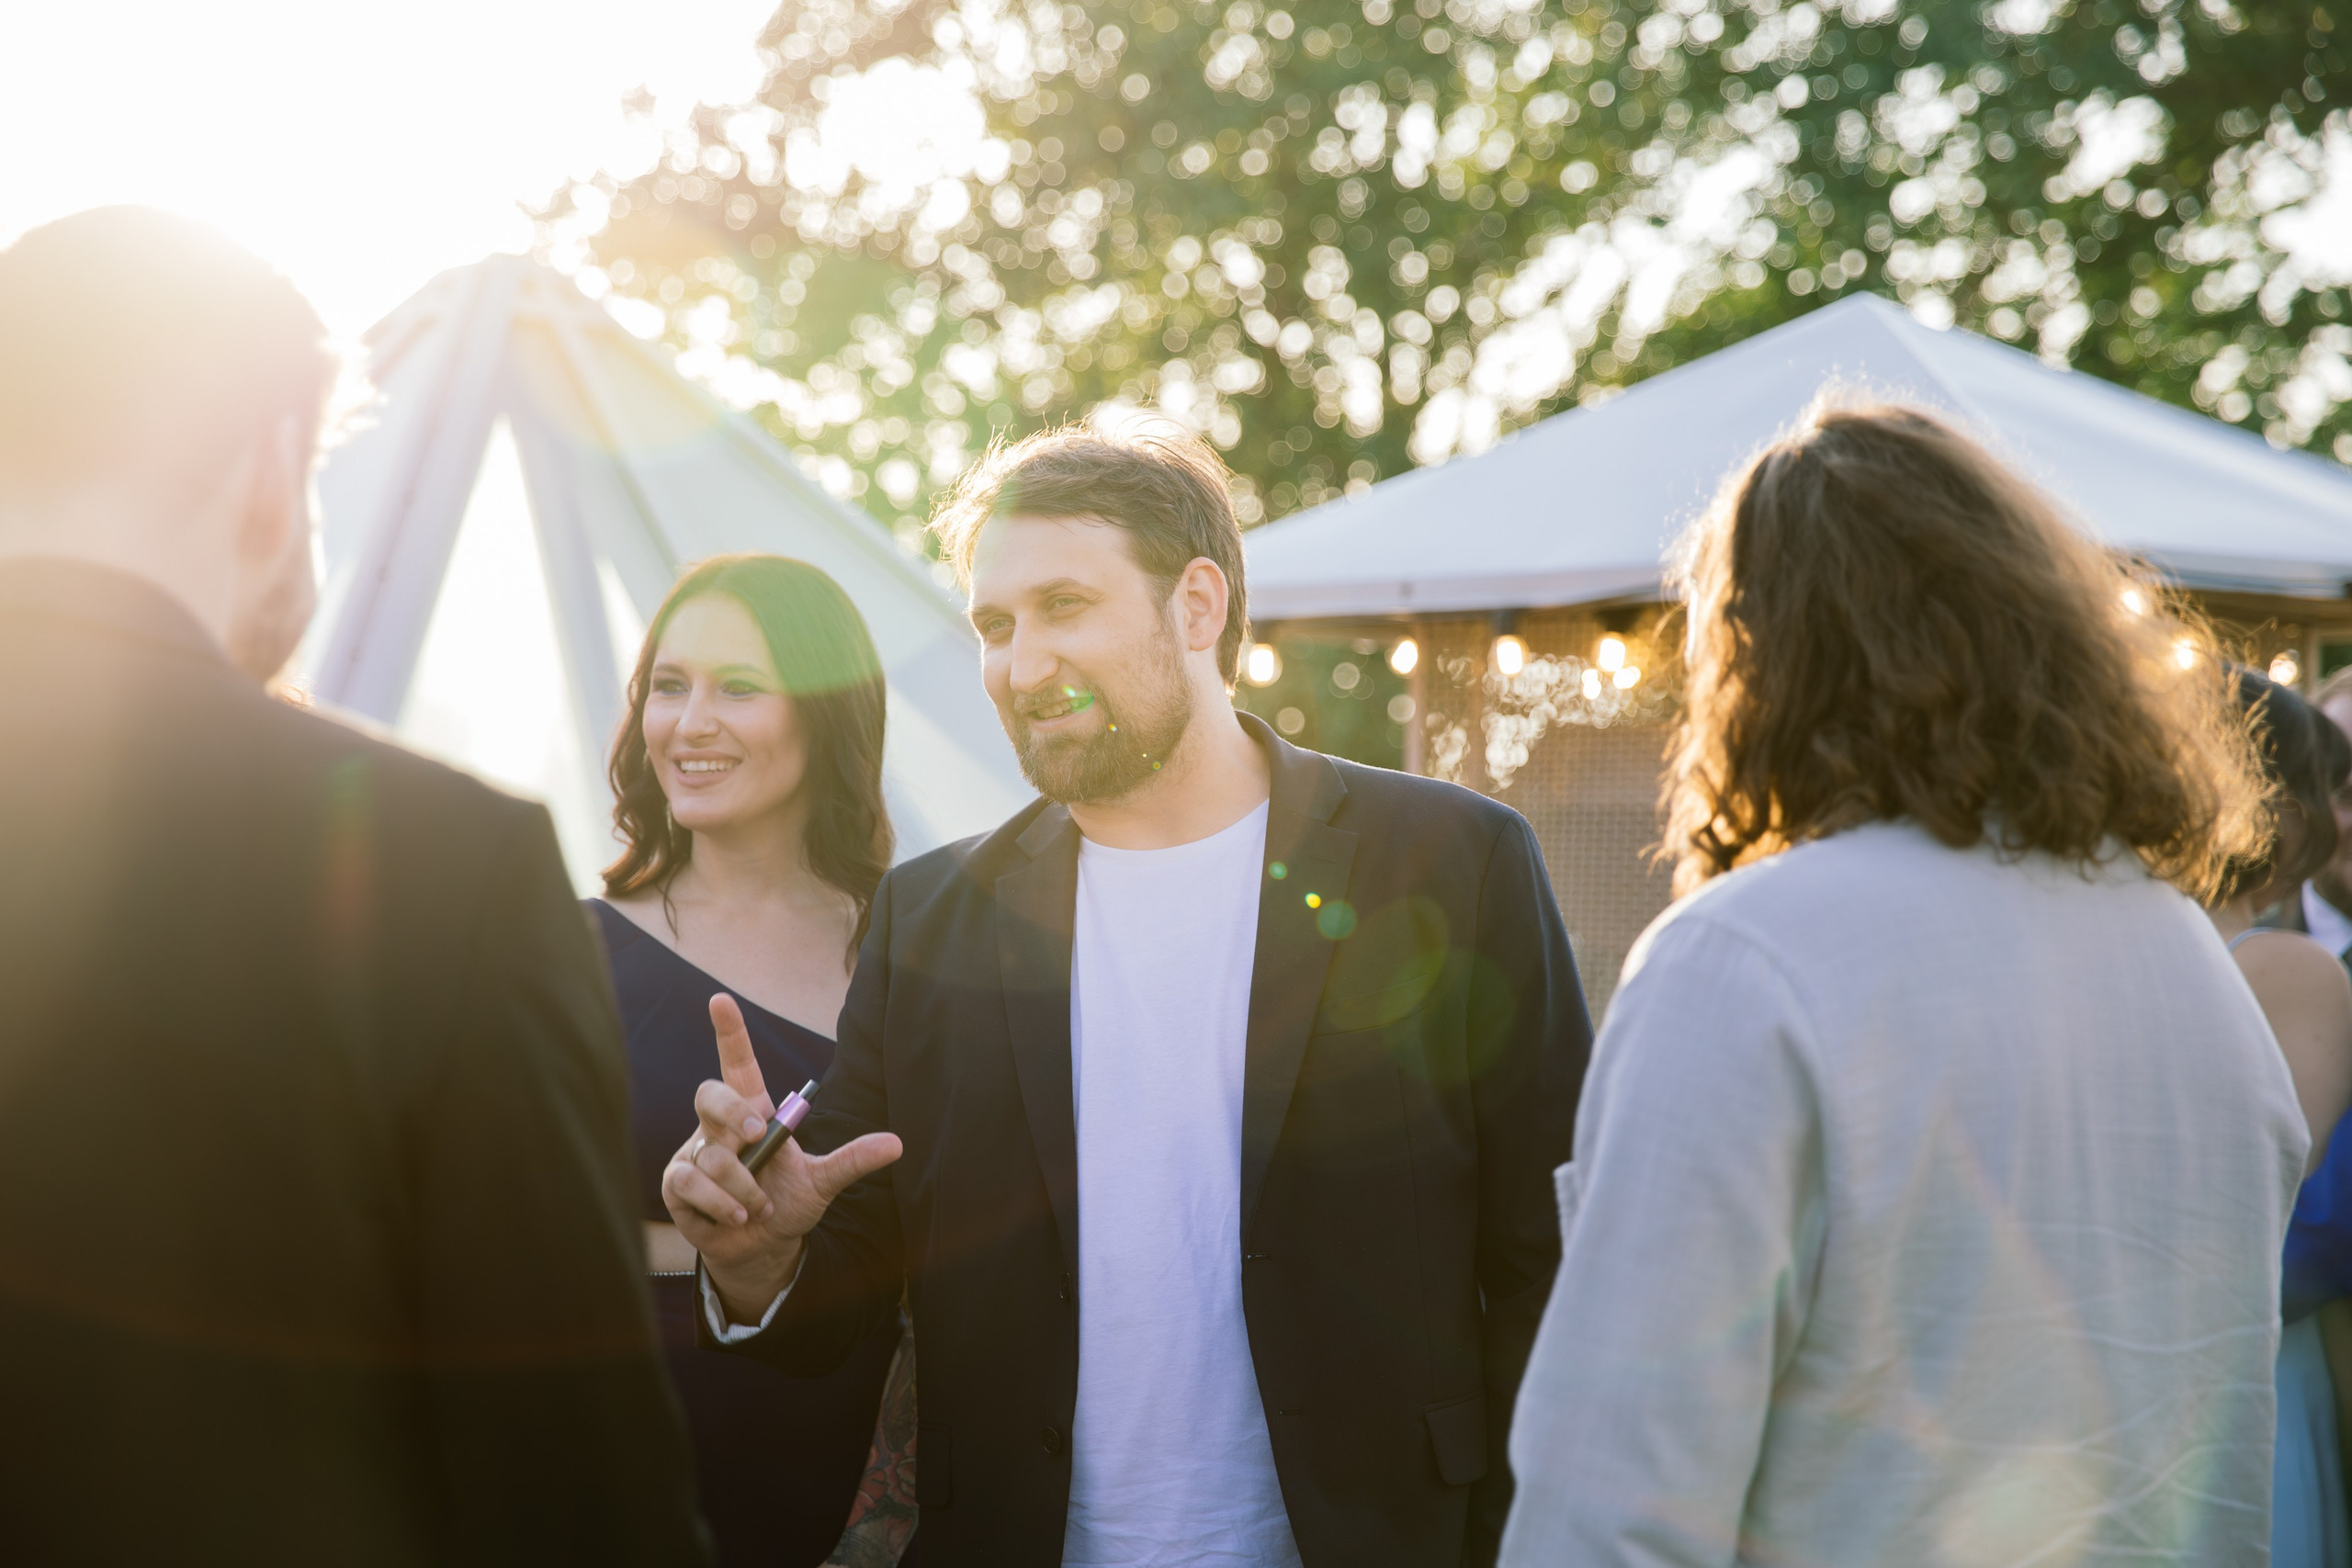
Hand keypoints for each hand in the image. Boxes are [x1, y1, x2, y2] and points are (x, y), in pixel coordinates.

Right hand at [660, 994, 901, 1324]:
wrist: (761, 1248)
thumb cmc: (786, 1203)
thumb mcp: (823, 1182)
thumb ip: (852, 1161)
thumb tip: (897, 1144)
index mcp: (753, 1113)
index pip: (738, 1065)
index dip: (730, 1032)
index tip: (721, 999)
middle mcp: (718, 1128)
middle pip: (709, 1094)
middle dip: (733, 1113)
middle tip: (759, 1136)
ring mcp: (694, 1153)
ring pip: (710, 1154)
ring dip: (743, 1186)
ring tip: (760, 1206)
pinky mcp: (677, 1184)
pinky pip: (690, 1182)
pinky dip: (720, 1202)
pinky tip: (737, 1216)